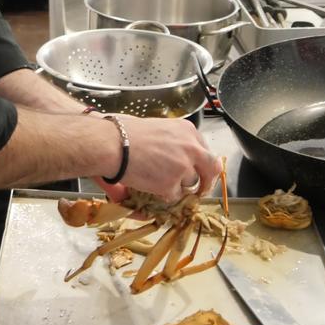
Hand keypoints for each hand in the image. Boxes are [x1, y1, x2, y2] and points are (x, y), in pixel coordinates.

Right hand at [93, 116, 221, 204]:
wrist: (113, 144)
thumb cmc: (126, 133)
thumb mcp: (159, 128)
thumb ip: (175, 141)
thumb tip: (180, 156)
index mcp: (187, 130)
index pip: (205, 149)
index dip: (202, 164)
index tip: (200, 171)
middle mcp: (191, 147)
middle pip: (211, 168)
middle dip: (207, 181)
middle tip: (200, 190)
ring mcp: (183, 166)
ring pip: (191, 184)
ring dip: (180, 187)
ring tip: (161, 182)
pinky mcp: (172, 184)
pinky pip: (174, 196)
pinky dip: (165, 195)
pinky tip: (152, 186)